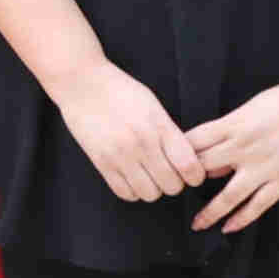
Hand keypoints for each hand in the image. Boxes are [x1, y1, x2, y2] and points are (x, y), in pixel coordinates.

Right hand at [51, 64, 207, 203]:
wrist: (82, 83)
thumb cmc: (121, 91)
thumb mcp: (153, 106)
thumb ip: (169, 133)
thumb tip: (185, 161)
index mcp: (159, 126)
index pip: (189, 166)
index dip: (195, 176)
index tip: (192, 174)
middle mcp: (142, 143)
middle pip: (172, 186)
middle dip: (174, 183)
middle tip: (168, 173)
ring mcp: (120, 154)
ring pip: (150, 194)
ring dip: (153, 189)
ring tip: (148, 176)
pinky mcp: (101, 162)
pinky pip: (125, 193)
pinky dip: (133, 190)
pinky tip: (131, 177)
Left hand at [185, 73, 278, 232]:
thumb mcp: (251, 107)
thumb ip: (229, 128)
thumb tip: (210, 147)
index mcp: (234, 124)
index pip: (194, 141)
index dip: (178, 154)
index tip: (166, 163)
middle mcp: (244, 147)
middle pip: (205, 168)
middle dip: (187, 181)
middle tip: (175, 194)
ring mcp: (264, 165)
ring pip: (229, 194)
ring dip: (210, 212)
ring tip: (197, 224)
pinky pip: (259, 204)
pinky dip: (242, 218)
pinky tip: (229, 227)